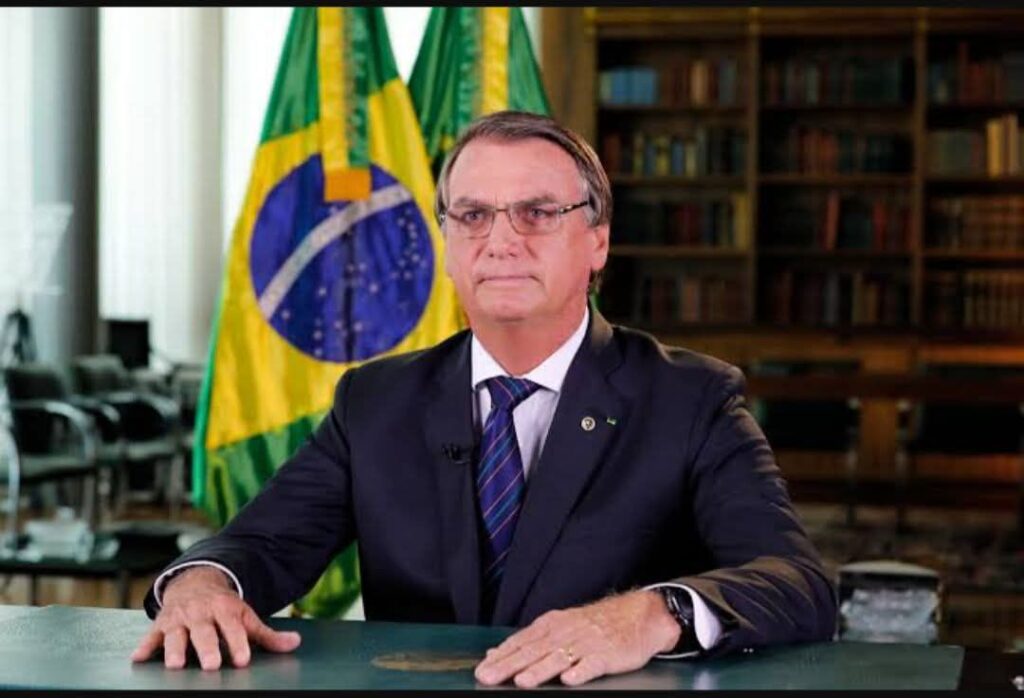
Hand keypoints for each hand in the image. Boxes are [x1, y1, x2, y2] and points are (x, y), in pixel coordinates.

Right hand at [130, 566, 301, 670]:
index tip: (243, 660)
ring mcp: (179, 618)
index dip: (238, 644)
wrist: (194, 583)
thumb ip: (266, 634)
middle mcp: (201, 613)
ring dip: (175, 649)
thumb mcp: (245, 616)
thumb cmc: (223, 607)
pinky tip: (138, 658)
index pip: (233, 628)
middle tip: (212, 665)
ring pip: (176, 634)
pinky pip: (151, 636)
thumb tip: (294, 644)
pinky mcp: (161, 624)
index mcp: (225, 609)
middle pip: (205, 632)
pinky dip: (145, 646)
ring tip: (176, 665)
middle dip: (208, 647)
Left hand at [474, 589, 680, 687]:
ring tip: (523, 681)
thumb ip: (530, 641)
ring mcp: (587, 643)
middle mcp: (566, 632)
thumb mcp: (559, 626)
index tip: (482, 669)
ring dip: (540, 670)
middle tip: (490, 677)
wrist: (639, 615)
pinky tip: (570, 679)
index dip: (501, 656)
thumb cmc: (595, 624)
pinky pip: (593, 663)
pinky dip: (581, 671)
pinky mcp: (608, 654)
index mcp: (552, 625)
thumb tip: (496, 653)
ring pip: (559, 658)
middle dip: (510, 665)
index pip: (522, 641)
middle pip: (534, 651)